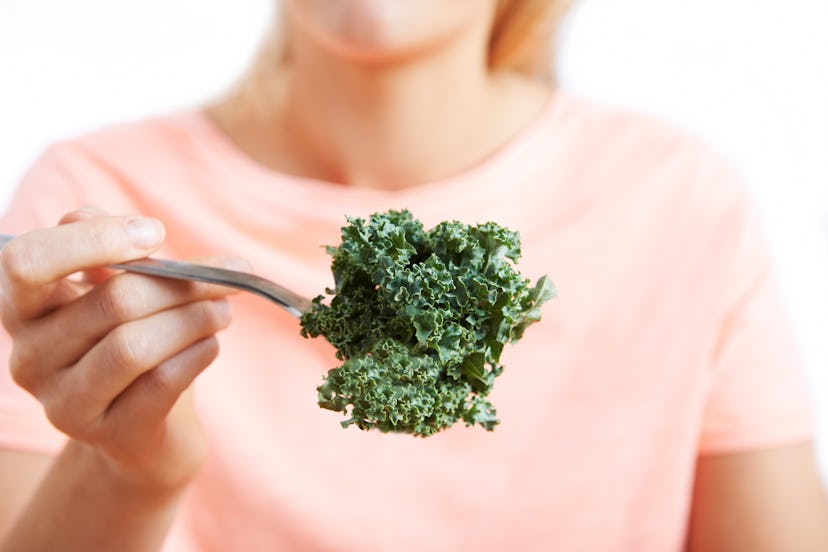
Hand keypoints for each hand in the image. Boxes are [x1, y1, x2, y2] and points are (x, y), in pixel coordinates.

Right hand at [0, 207, 241, 490]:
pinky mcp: (109, 435)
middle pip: (113, 302)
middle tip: (224, 278)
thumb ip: (116, 250)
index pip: (28, 261)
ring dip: (195, 318)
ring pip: (136, 346)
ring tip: (222, 310)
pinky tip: (210, 343)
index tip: (156, 233)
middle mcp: (29, 357)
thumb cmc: (131, 340)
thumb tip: (144, 230)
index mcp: (22, 307)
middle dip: (181, 283)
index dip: (93, 240)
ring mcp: (63, 403)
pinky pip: (162, 381)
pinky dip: (198, 352)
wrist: (146, 428)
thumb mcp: (115, 288)